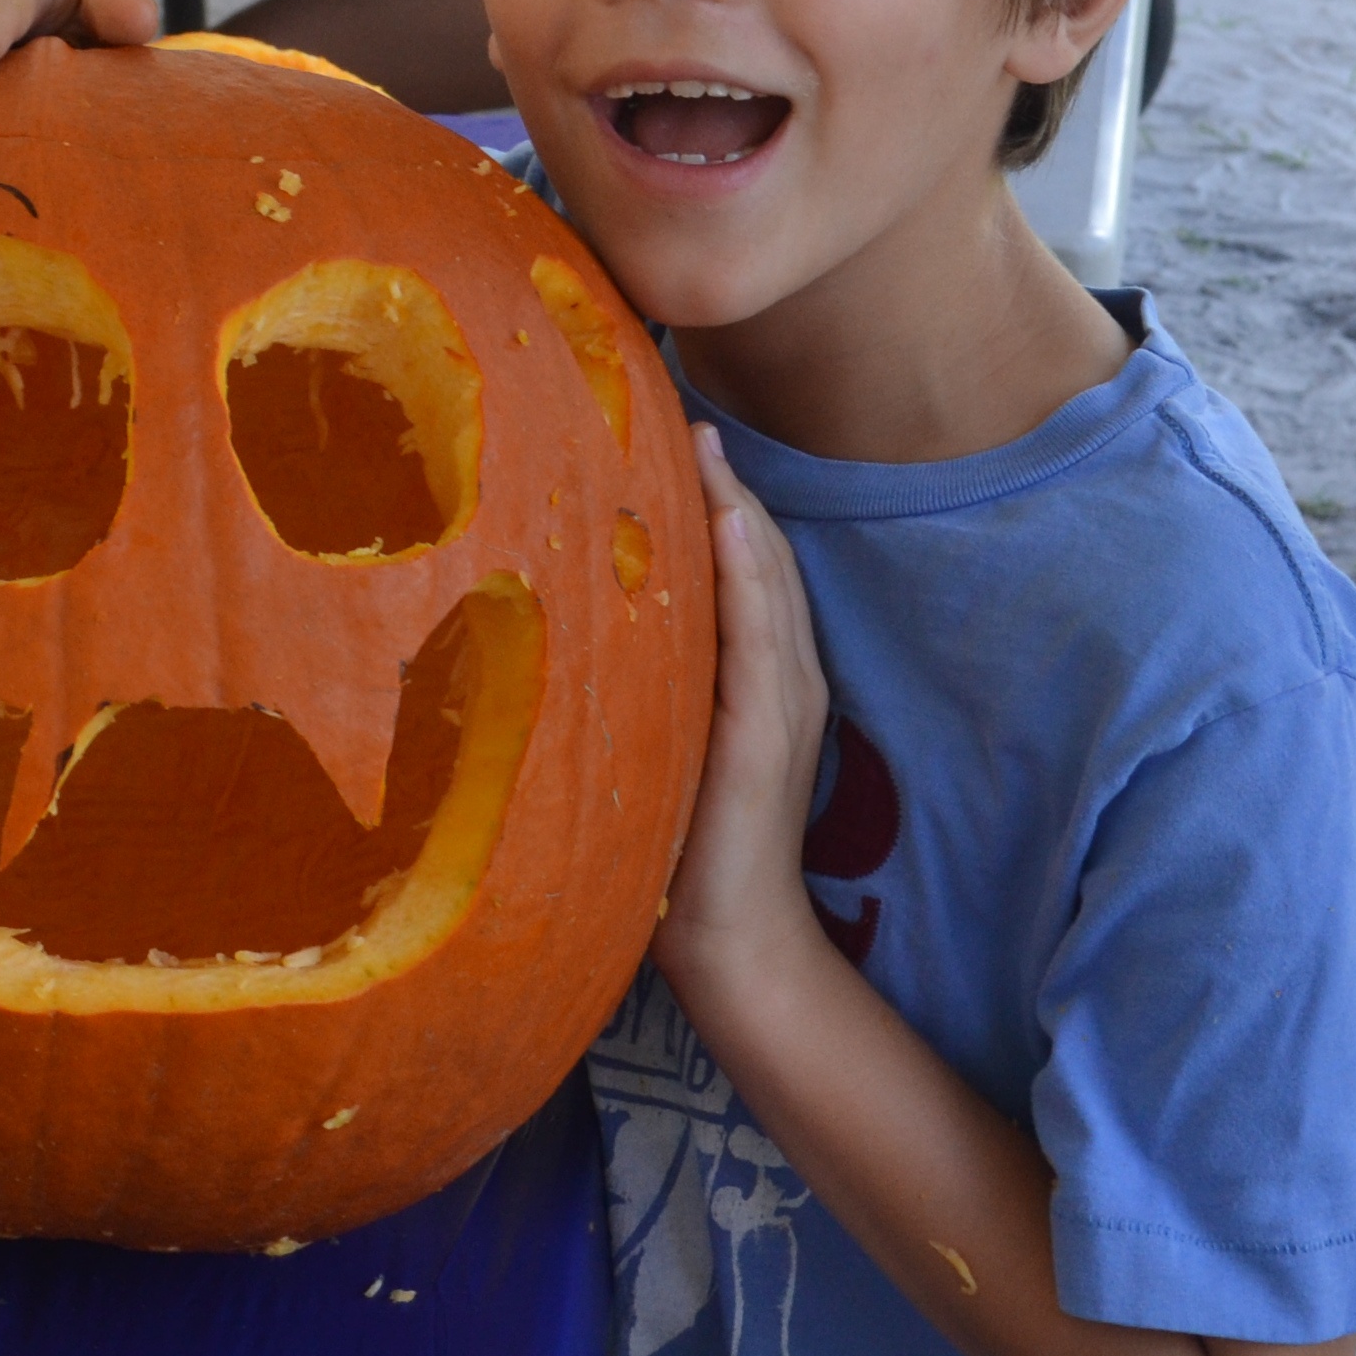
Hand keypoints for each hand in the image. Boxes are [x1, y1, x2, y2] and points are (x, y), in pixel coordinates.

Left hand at [653, 427, 837, 1006]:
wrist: (728, 941)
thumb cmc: (678, 848)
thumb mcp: (656, 743)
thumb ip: (643, 683)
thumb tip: (569, 631)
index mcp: (760, 676)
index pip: (745, 568)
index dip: (719, 500)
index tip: (676, 436)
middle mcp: (786, 676)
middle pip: (763, 557)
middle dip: (731, 484)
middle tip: (691, 414)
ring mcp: (785, 702)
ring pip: (770, 581)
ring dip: (742, 509)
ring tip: (709, 444)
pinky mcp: (769, 733)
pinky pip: (764, 637)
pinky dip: (753, 576)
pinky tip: (734, 524)